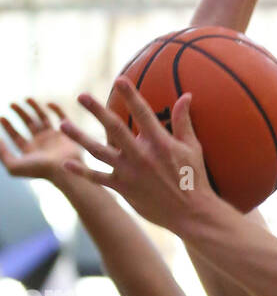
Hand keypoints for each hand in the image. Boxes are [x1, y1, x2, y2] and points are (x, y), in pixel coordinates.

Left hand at [0, 99, 81, 181]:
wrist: (64, 170)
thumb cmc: (39, 170)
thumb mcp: (14, 166)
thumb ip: (2, 153)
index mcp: (30, 151)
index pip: (16, 136)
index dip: (8, 127)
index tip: (1, 117)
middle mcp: (41, 143)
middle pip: (29, 124)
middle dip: (20, 114)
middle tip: (11, 104)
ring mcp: (54, 137)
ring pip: (43, 118)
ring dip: (35, 108)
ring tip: (26, 98)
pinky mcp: (66, 133)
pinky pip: (62, 117)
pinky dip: (56, 109)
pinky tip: (48, 103)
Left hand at [59, 80, 213, 231]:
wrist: (192, 214)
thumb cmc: (194, 179)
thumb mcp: (192, 148)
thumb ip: (184, 121)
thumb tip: (185, 95)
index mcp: (160, 143)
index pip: (142, 113)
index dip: (130, 95)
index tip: (119, 80)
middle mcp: (141, 156)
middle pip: (114, 128)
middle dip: (97, 110)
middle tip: (81, 96)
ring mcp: (130, 173)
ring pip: (99, 151)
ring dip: (79, 137)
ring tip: (63, 125)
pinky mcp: (124, 189)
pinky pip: (98, 178)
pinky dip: (82, 172)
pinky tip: (67, 163)